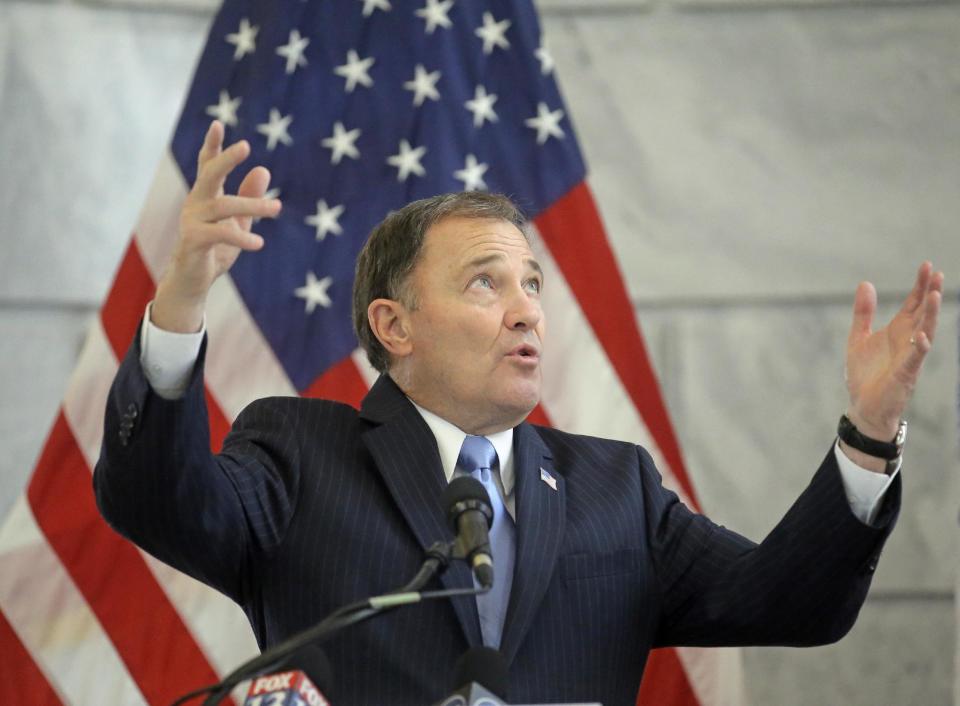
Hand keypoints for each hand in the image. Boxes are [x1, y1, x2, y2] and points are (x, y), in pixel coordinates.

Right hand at [152, 121, 281, 331]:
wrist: (194, 281)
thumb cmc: (216, 248)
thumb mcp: (239, 221)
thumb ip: (249, 197)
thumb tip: (264, 169)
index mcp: (206, 196)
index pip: (207, 165)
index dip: (213, 146)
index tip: (218, 123)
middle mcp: (196, 203)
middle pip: (209, 175)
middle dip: (226, 160)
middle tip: (246, 146)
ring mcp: (192, 221)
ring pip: (223, 206)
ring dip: (252, 206)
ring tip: (277, 207)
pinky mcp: (192, 241)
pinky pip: (219, 234)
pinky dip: (241, 238)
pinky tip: (259, 243)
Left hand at [844, 262, 942, 446]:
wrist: (863, 406)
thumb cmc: (864, 374)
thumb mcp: (858, 337)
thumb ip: (863, 312)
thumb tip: (865, 283)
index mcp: (897, 331)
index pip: (913, 303)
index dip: (919, 285)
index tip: (927, 265)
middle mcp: (908, 341)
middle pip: (923, 313)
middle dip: (930, 293)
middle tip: (937, 273)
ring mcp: (909, 357)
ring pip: (926, 332)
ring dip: (930, 315)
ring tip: (934, 295)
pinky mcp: (905, 374)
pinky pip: (915, 358)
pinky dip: (920, 346)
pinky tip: (922, 334)